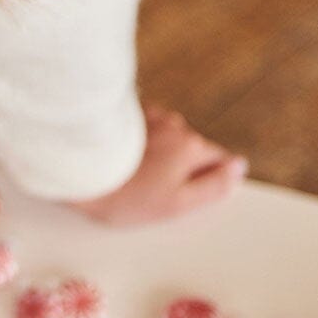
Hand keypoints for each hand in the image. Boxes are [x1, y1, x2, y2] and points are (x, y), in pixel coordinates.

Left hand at [64, 104, 247, 227]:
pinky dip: (137, 143)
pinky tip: (120, 159)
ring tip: (131, 174)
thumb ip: (214, 186)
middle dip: (178, 165)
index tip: (184, 191)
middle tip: (152, 189)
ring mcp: (149, 116)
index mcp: (192, 146)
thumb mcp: (178, 203)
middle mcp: (174, 124)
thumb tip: (239, 168)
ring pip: (166, 137)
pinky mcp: (125, 114)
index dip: (205, 178)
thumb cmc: (127, 195)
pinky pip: (143, 130)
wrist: (78, 171)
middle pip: (190, 147)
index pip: (217, 159)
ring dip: (156, 152)